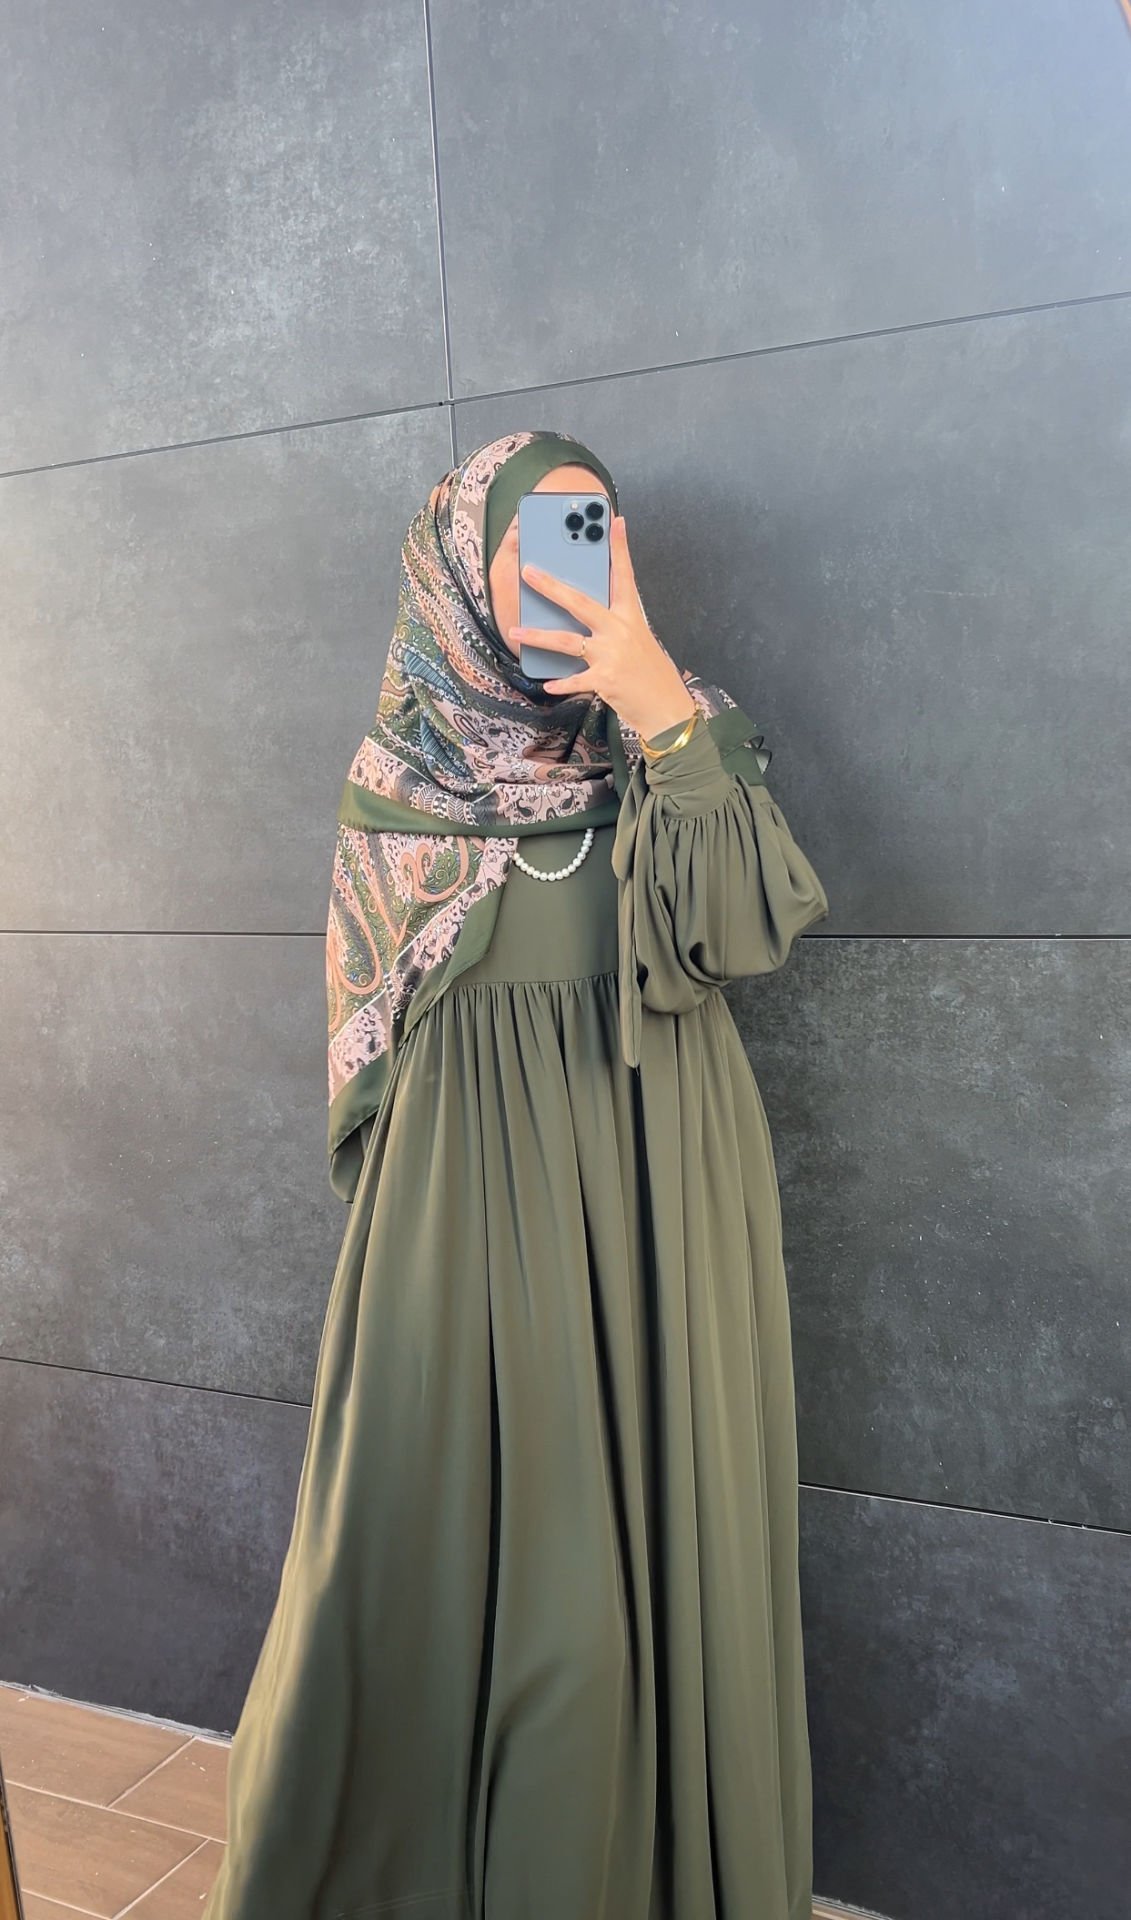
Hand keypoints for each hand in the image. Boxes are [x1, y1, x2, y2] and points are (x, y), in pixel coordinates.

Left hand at [509, 514, 697, 740]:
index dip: (620, 548)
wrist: (667, 709)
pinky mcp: (605, 681)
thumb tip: (580, 613)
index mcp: (631, 617)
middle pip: (580, 603)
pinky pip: (574, 680)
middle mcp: (620, 631)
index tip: (614, 520)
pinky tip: (546, 684)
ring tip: (514, 631)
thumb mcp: (638, 640)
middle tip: (529, 571)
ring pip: (567, 641)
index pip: (624, 575)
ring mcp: (611, 655)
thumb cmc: (650, 672)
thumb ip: (613, 625)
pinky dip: (560, 683)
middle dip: (551, 586)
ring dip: (538, 636)